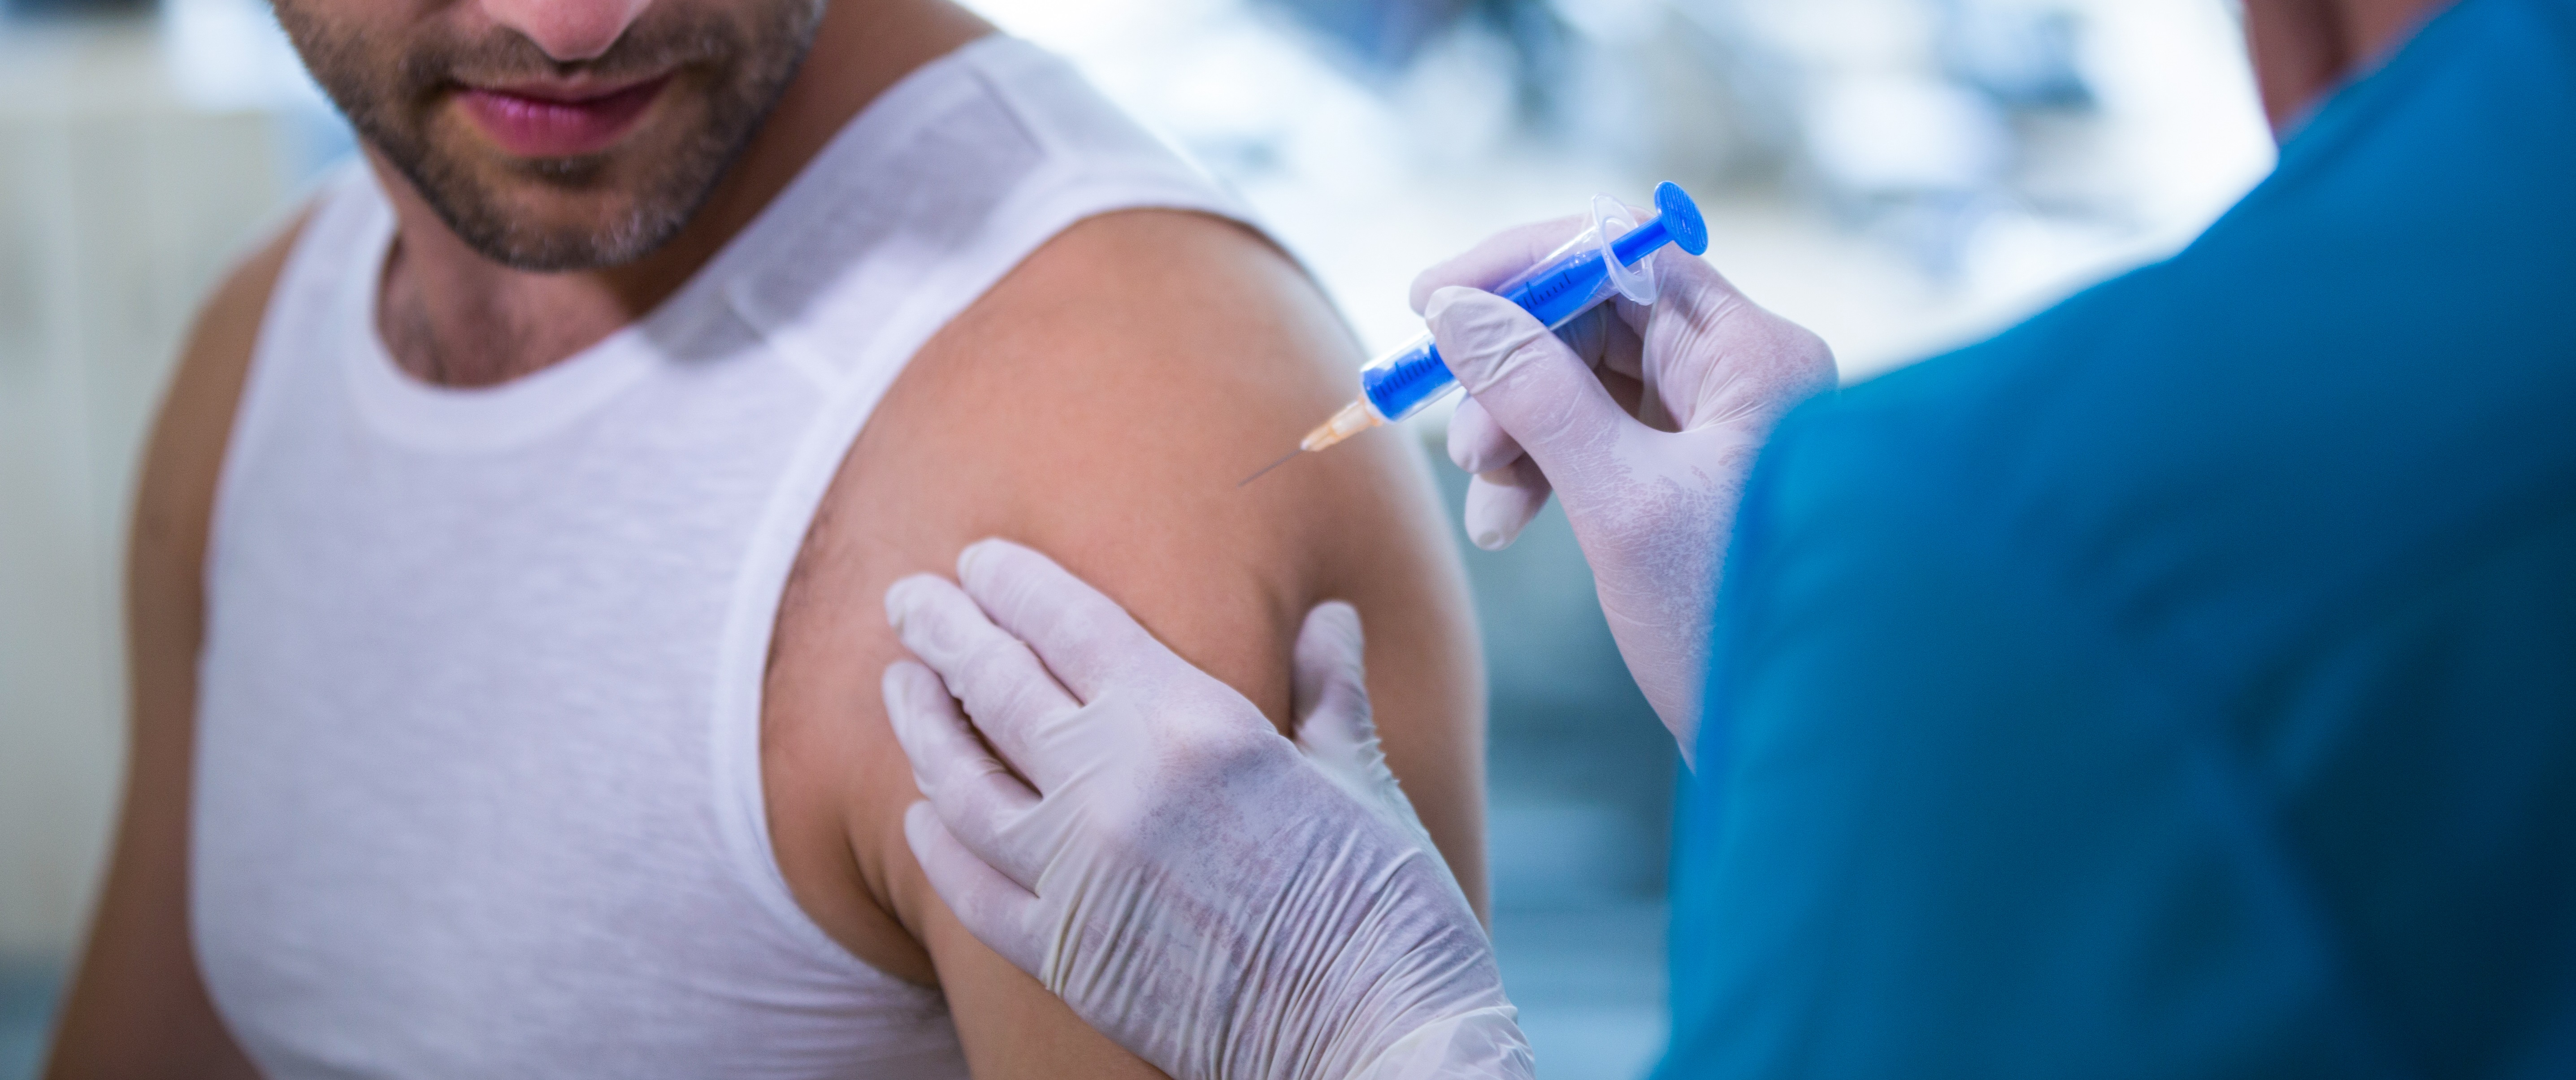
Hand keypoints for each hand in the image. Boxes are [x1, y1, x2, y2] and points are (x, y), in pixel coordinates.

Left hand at [882, 539, 1532, 1079]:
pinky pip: (971, 888)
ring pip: (961, 782)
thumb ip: (1327, 689)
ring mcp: (1078, 875)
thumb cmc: (1385, 901)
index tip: (978, 559)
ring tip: (898, 683)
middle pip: (996, 686)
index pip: (1070, 624)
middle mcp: (1115, 787)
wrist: (1374, 1038)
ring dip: (921, 724)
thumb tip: (1331, 617)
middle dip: (943, 631)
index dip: (1013, 584)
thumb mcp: (1358, 777)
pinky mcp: (1064, 955)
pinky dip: (938, 842)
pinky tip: (923, 811)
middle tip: (907, 598)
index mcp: (1190, 723)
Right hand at [1415, 221, 1836, 758]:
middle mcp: (1746, 375)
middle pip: (1595, 321)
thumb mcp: (1616, 500)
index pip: (1621, 256)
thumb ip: (1533, 393)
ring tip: (1487, 502)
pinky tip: (1508, 523)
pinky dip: (1542, 470)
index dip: (1519, 271)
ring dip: (1516, 430)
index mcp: (1755, 356)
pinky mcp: (1693, 478)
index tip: (1429, 303)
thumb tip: (1453, 306)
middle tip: (1454, 440)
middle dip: (1509, 373)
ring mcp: (1723, 427)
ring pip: (1586, 383)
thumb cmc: (1724, 623)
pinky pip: (1599, 439)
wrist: (1787, 743)